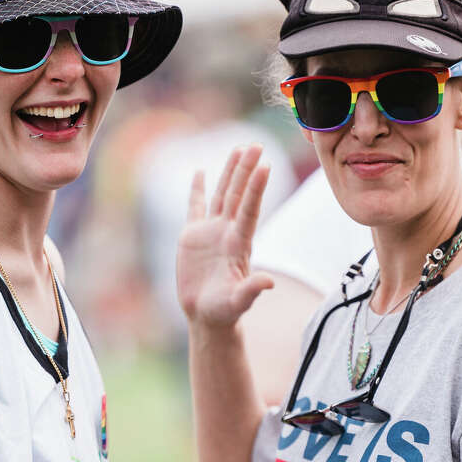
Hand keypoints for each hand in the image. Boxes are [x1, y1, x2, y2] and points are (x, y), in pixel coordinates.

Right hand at [177, 146, 274, 327]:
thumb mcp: (238, 302)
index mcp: (239, 244)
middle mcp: (228, 232)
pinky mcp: (193, 236)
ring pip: (223, 194)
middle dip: (246, 170)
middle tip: (256, 145)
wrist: (207, 316)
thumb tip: (268, 282)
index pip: (249, 210)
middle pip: (239, 195)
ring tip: (240, 148)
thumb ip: (251, 290)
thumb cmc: (224, 311)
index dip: (256, 188)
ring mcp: (211, 232)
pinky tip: (200, 172)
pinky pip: (195, 207)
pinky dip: (197, 190)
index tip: (265, 165)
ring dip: (231, 172)